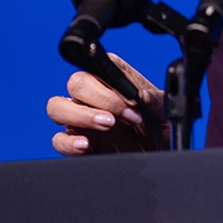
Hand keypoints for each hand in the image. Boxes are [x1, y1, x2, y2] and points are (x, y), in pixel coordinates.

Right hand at [46, 52, 165, 155]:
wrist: (158, 155)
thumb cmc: (159, 128)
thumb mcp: (164, 113)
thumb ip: (154, 101)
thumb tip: (142, 95)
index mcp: (112, 81)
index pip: (98, 67)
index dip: (111, 82)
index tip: (132, 100)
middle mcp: (93, 96)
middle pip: (76, 84)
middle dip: (98, 99)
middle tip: (119, 117)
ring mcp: (80, 119)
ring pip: (58, 107)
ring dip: (80, 115)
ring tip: (106, 125)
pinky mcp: (75, 143)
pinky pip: (58, 139)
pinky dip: (68, 142)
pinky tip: (85, 145)